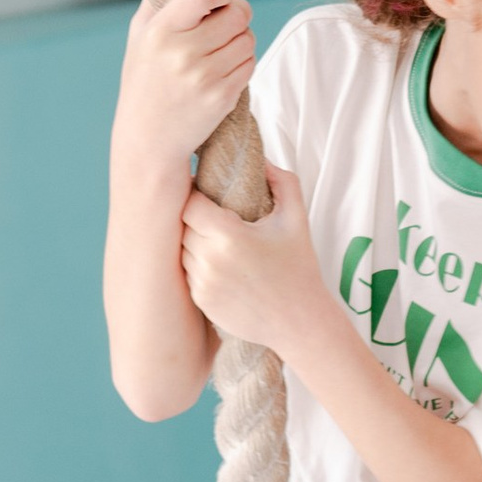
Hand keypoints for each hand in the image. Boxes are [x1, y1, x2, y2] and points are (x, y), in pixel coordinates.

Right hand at [118, 0, 254, 174]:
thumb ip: (158, 3)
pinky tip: (225, 68)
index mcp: (161, 31)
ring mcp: (204, 77)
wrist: (147, 140)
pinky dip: (243, 62)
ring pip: (248, 39)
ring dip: (242, 39)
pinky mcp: (222, 98)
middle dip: (238, 14)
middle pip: (237, 14)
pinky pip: (249, 65)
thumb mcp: (139, 38)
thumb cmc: (144, 82)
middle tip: (228, 21)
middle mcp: (183, 53)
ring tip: (223, 48)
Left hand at [180, 163, 324, 357]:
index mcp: (229, 236)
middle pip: (182, 226)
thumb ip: (281, 181)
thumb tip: (259, 159)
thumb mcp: (296, 219)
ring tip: (217, 241)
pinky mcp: (201, 302)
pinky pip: (187, 273)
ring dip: (193, 242)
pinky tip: (221, 266)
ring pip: (181, 250)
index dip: (194, 194)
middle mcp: (209, 261)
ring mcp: (202, 284)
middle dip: (194, 218)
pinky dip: (198, 266)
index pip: (189, 203)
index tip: (205, 192)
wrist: (300, 322)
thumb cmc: (299, 268)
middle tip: (212, 215)